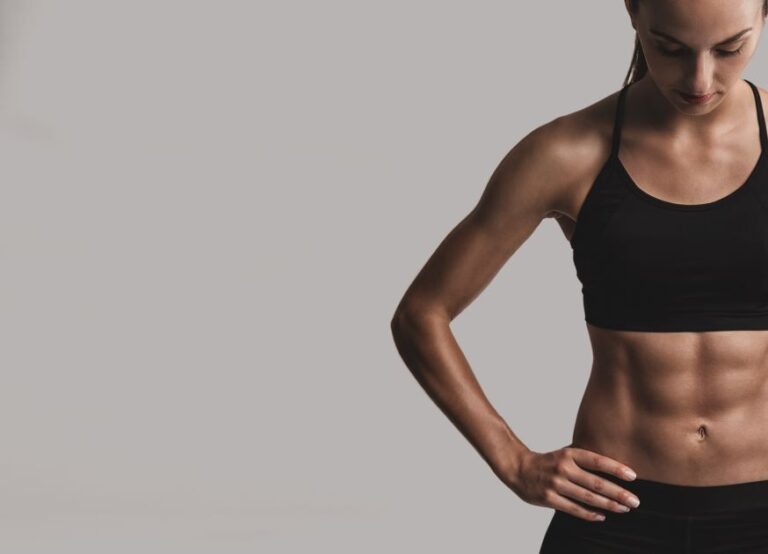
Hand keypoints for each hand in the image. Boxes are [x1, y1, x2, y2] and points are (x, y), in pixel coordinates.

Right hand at [509, 446, 640, 521]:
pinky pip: (574, 509)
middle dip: (618, 493)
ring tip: (624, 509)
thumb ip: (584, 459)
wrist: (519, 469)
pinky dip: (590, 514)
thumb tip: (614, 466)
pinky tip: (602, 516)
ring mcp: (555, 484)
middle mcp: (563, 468)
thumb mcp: (564, 454)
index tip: (633, 476)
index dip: (616, 468)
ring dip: (608, 505)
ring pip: (588, 498)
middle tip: (635, 501)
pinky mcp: (549, 498)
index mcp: (568, 454)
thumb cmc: (548, 462)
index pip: (597, 461)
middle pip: (596, 483)